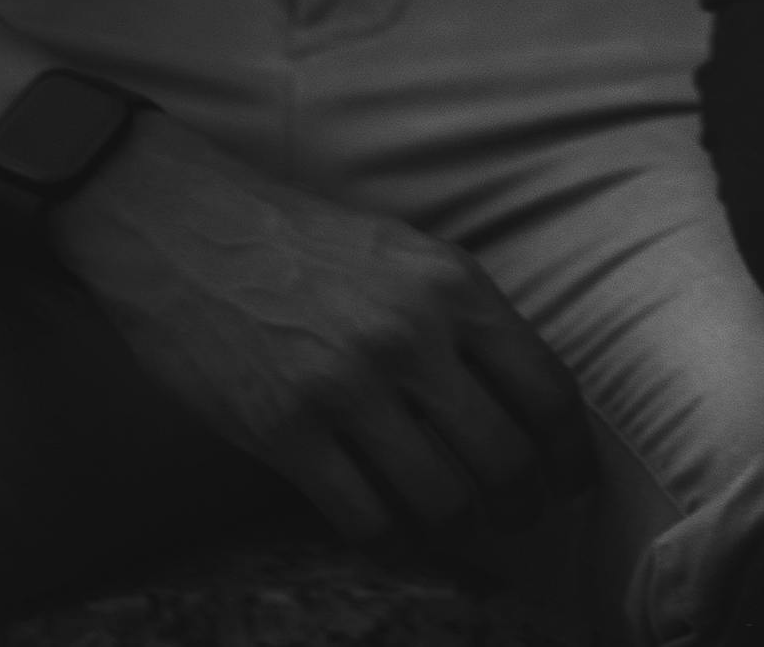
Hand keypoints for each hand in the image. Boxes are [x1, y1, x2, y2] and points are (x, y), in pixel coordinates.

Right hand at [50, 111, 595, 549]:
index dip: (570, 452)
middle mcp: (410, 336)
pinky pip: (364, 516)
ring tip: (456, 522)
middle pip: (502, 457)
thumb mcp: (407, 254)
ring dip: (456, 524)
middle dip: (521, 502)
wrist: (191, 229)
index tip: (572, 483)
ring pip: (440, 497)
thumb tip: (524, 401)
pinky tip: (388, 521)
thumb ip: (466, 319)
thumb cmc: (307, 243)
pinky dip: (387, 533)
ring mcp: (346, 388)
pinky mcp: (285, 432)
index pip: (545, 387)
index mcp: (452, 285)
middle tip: (518, 518)